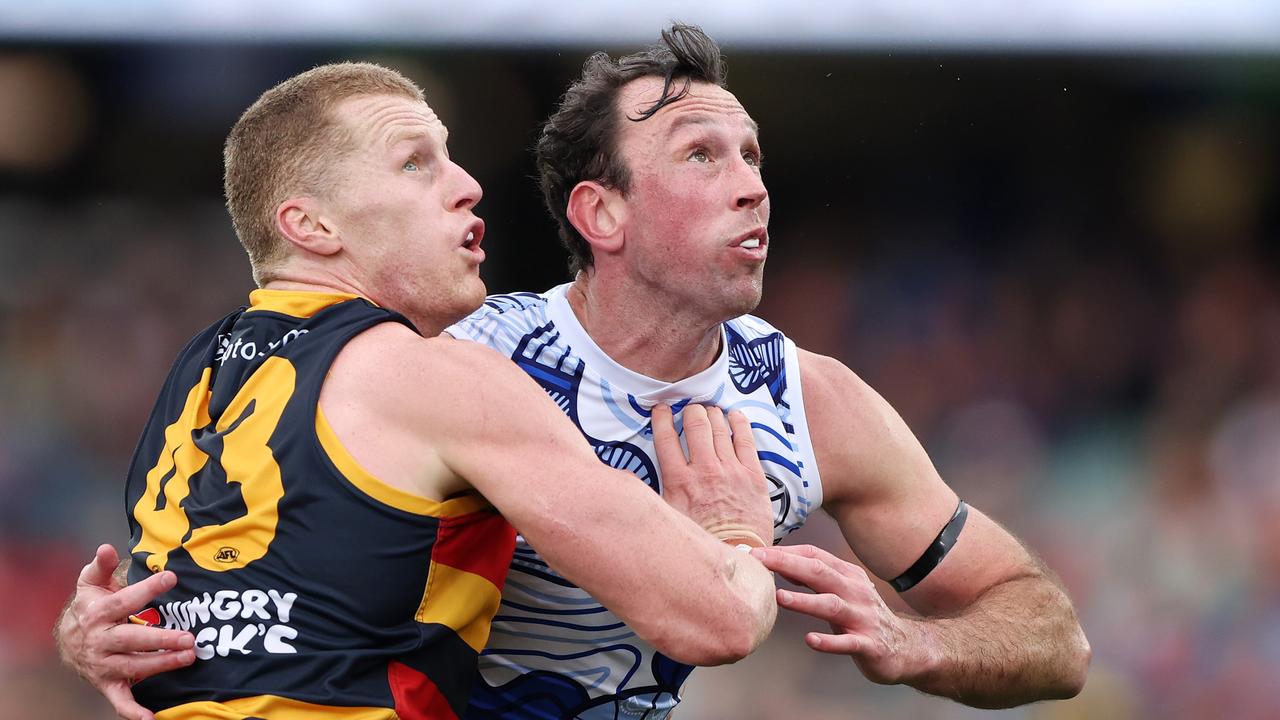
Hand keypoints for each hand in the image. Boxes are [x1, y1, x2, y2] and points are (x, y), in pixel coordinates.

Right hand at [55, 544, 196, 719]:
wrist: (67, 641)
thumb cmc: (90, 606)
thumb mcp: (91, 583)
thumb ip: (101, 566)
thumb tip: (106, 548)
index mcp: (99, 614)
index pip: (125, 601)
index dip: (148, 589)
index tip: (171, 578)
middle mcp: (101, 640)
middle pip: (132, 639)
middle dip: (161, 639)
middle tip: (189, 637)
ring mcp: (104, 664)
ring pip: (134, 666)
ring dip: (161, 664)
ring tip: (189, 657)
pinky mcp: (108, 683)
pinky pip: (120, 700)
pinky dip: (133, 711)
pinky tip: (151, 718)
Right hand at [651, 403, 772, 547]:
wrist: (736, 556)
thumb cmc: (701, 541)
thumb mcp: (667, 518)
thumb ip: (655, 495)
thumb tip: (632, 482)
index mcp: (679, 480)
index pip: (665, 437)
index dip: (662, 417)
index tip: (661, 409)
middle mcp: (704, 470)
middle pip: (695, 425)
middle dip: (690, 412)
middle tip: (690, 410)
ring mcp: (730, 470)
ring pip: (719, 428)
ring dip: (712, 414)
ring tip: (709, 410)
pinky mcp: (753, 475)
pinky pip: (746, 440)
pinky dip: (739, 423)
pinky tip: (735, 415)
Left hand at [751, 544, 919, 684]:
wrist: (907, 648)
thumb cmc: (864, 616)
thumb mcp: (843, 591)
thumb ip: (815, 578)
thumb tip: (781, 564)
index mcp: (848, 575)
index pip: (814, 556)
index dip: (785, 552)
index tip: (757, 552)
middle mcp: (856, 592)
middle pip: (820, 573)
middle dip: (789, 564)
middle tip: (760, 561)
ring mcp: (863, 618)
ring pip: (831, 605)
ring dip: (805, 600)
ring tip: (779, 597)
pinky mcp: (869, 645)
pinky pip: (847, 643)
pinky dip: (829, 642)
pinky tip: (810, 640)